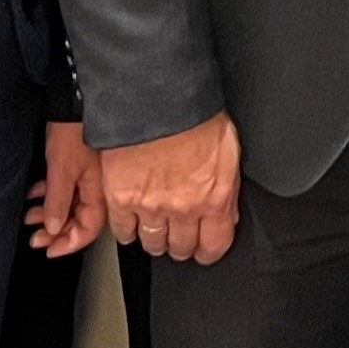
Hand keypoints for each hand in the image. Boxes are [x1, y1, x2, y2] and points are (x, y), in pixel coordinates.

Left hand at [29, 122, 106, 256]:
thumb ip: (58, 202)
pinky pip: (65, 190)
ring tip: (30, 216)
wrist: (75, 101)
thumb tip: (54, 228)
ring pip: (69, 206)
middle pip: (78, 221)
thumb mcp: (61, 171)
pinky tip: (35, 193)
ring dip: (48, 214)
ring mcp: (88, 177)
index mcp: (100, 193)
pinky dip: (48, 196)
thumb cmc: (75, 130)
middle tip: (35, 237)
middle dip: (55, 232)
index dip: (68, 244)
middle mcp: (97, 188)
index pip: (88, 230)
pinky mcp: (78, 165)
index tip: (49, 250)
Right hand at [103, 111, 240, 264]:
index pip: (214, 245)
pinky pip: (122, 229)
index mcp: (214, 198)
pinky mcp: (120, 198)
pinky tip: (130, 225)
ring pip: (153, 242)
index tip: (204, 249)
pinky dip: (127, 231)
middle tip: (178, 238)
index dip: (208, 250)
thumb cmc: (193, 113)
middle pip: (181, 247)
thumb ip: (227, 185)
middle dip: (182, 245)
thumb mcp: (228, 149)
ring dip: (155, 240)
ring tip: (155, 231)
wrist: (156, 96)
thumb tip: (227, 209)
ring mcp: (150, 206)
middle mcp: (183, 209)